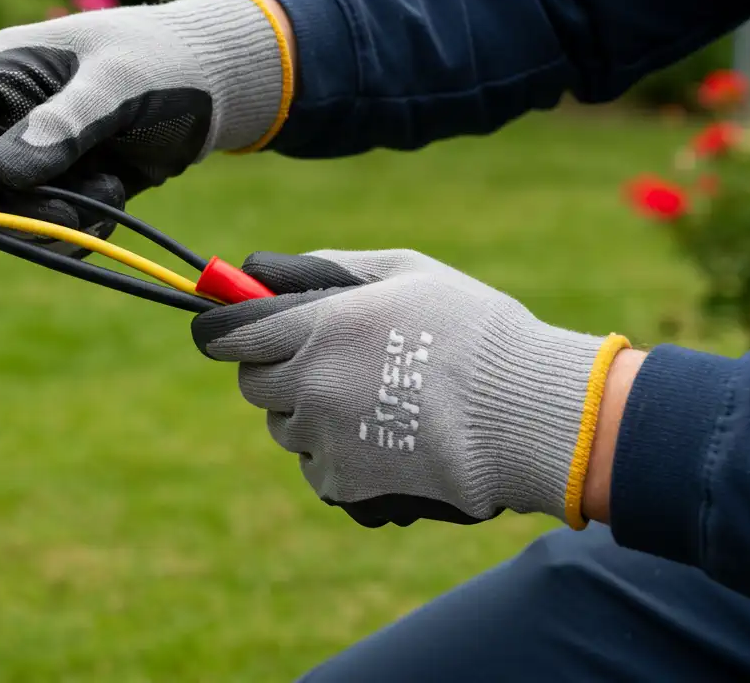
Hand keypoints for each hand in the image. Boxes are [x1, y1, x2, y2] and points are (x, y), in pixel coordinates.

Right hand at [0, 0, 290, 262]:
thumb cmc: (166, 63)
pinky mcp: (62, 184)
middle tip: (71, 214)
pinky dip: (79, 226)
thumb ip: (64, 124)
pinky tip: (114, 198)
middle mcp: (8, 113)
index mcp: (4, 68)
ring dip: (58, 218)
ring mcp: (34, 153)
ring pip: (12, 212)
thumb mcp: (118, 85)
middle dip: (18, 208)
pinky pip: (47, 224)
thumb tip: (0, 172)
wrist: (219, 85)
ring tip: (109, 189)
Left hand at [191, 250, 630, 528]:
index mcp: (319, 327)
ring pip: (284, 426)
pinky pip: (314, 465)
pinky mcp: (341, 481)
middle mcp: (309, 384)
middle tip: (320, 362)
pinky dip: (335, 453)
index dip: (223, 331)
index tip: (223, 331)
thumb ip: (330, 268)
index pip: (230, 336)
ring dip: (308, 412)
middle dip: (274, 370)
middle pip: (252, 384)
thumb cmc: (473, 332)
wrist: (526, 417)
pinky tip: (382, 436)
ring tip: (370, 400)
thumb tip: (267, 273)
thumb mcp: (406, 272)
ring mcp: (323, 438)